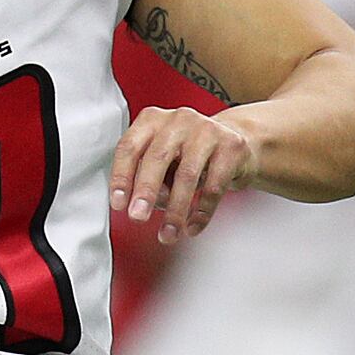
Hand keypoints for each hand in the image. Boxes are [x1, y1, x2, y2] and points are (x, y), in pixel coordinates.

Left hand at [110, 105, 262, 244]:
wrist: (235, 142)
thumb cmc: (190, 153)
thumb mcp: (164, 160)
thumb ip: (150, 177)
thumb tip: (146, 202)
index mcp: (153, 120)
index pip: (130, 147)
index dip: (122, 177)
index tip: (118, 203)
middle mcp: (179, 120)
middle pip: (157, 157)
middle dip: (146, 191)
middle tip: (138, 217)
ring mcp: (207, 130)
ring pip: (187, 175)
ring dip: (175, 210)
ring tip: (168, 234)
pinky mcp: (232, 147)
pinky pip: (214, 186)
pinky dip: (202, 212)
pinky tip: (192, 227)